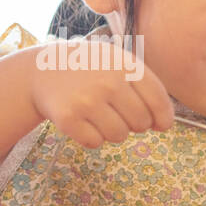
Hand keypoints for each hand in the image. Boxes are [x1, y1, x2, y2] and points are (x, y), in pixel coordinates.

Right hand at [26, 39, 173, 147]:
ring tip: (99, 114)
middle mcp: (108, 82)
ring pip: (119, 136)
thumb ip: (145, 87)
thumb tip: (163, 124)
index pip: (158, 100)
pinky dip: (91, 137)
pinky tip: (82, 120)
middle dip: (135, 124)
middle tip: (119, 113)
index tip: (161, 125)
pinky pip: (95, 142)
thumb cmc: (90, 69)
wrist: (42, 70)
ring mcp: (86, 101)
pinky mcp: (68, 119)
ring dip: (113, 131)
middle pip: (140, 123)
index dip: (163, 118)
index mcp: (124, 64)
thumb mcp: (117, 62)